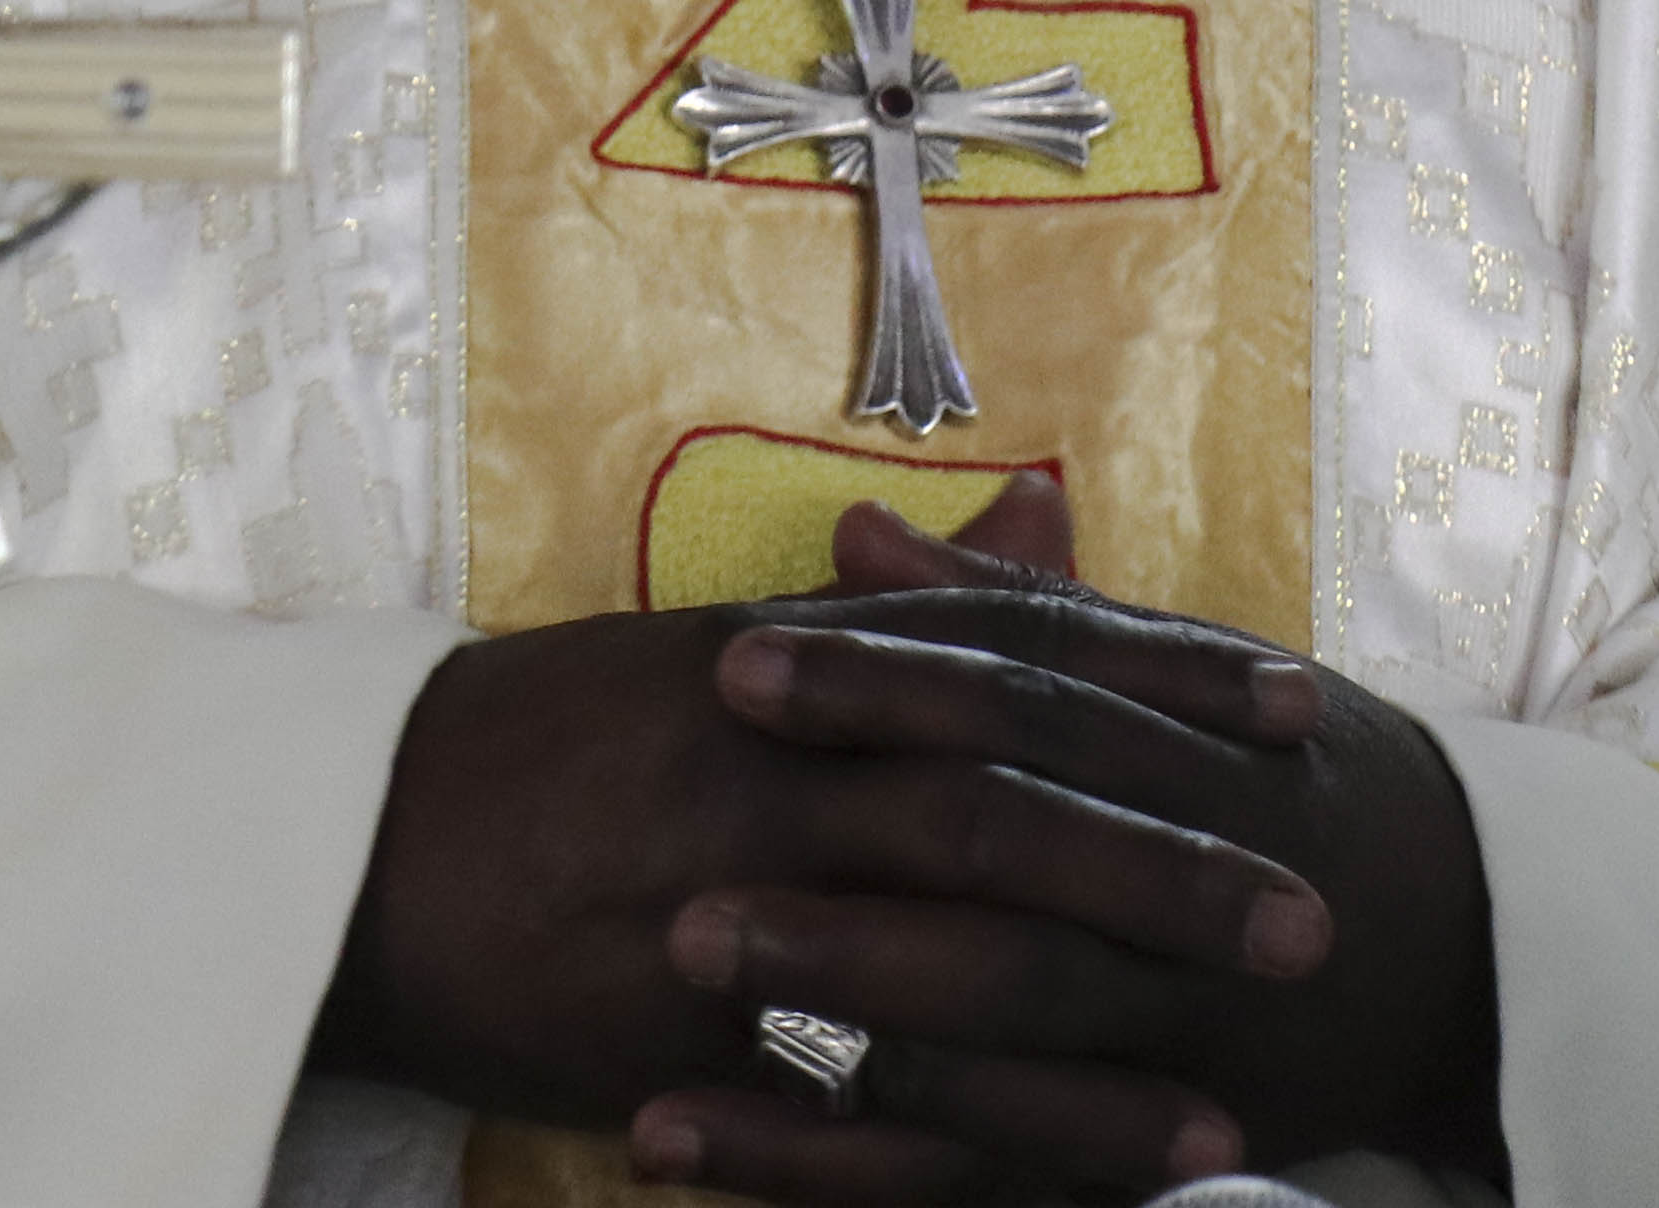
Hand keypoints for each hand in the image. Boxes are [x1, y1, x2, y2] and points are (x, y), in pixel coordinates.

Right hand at [318, 474, 1476, 1203]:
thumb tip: (1045, 518)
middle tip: (1312, 916)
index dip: (1161, 682)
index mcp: (787, 665)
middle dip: (1163, 868)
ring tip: (1241, 1108)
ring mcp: (713, 912)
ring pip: (938, 974)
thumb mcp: (724, 645)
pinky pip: (844, 1117)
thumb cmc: (550, 742)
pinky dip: (971, 1152)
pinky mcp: (671, 1050)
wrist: (346, 844)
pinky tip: (1079, 1193)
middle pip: (997, 813)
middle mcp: (761, 774)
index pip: (1004, 659)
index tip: (1301, 712)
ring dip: (1098, 1047)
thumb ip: (898, 603)